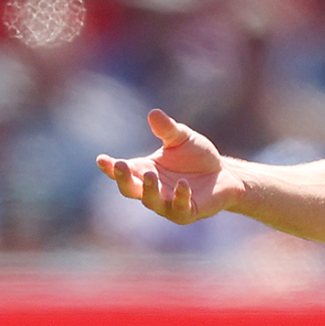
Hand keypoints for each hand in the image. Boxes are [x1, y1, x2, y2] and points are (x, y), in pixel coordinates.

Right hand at [96, 110, 242, 225]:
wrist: (223, 173)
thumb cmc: (197, 156)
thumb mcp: (182, 138)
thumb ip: (167, 129)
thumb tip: (153, 113)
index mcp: (144, 170)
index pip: (122, 171)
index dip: (110, 167)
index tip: (101, 159)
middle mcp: (152, 189)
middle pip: (129, 189)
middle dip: (122, 179)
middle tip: (120, 166)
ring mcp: (167, 203)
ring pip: (151, 201)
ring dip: (149, 190)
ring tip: (150, 176)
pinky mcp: (186, 212)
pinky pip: (179, 208)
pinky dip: (179, 197)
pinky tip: (183, 185)